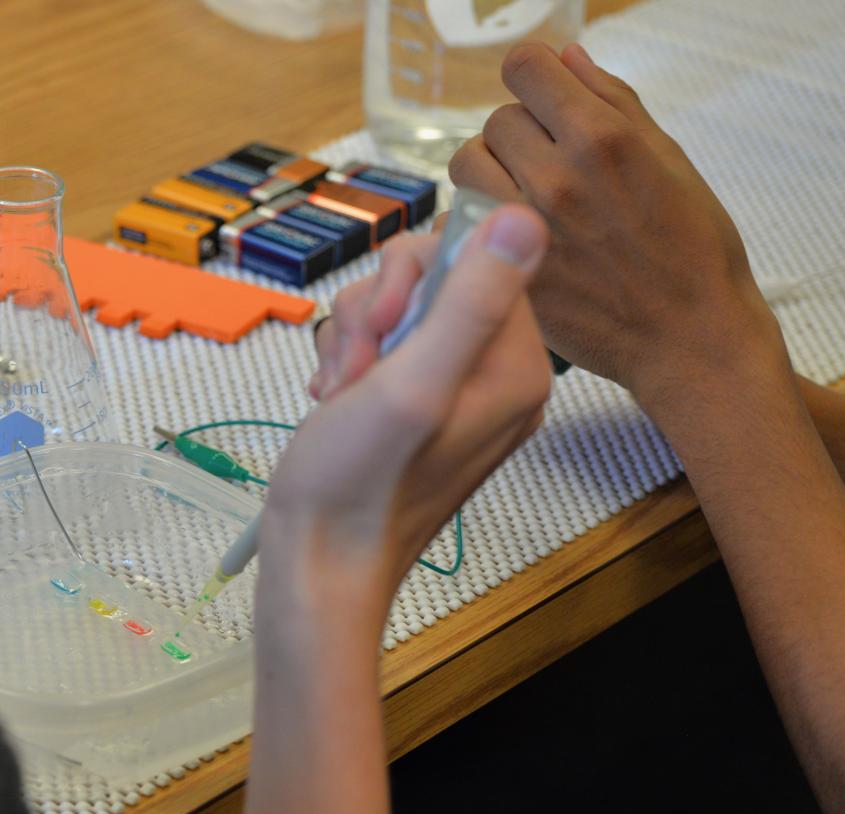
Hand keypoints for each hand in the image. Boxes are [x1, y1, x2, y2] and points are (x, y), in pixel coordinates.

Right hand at [265, 206, 551, 633]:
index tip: (379, 325)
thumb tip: (526, 216)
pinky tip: (335, 399)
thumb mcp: (413, 384)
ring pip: (398, 309)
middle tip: (355, 366)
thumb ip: (472, 301)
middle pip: (436, 280)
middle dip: (377, 310)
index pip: (481, 261)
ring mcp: (452, 393)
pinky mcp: (413, 406)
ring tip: (341, 391)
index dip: (416, 275)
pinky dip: (347, 361)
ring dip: (353, 337)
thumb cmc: (358, 486)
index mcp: (515, 370)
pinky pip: (381, 344)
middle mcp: (493, 377)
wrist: (318, 565)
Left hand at [449, 42, 789, 417]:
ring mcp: (524, 230)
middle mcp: (557, 178)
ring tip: (523, 195)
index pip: (525, 67)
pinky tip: (510, 239)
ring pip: (467, 165)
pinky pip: (459, 225)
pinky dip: (477, 224)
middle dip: (520, 133)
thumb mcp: (670, 159)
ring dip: (489, 172)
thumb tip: (567, 57)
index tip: (543, 94)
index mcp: (603, 139)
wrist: (689, 337)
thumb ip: (613, 101)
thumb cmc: (693, 250)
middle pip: (496, 120)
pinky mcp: (505, 272)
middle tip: (549, 162)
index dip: (533, 75)